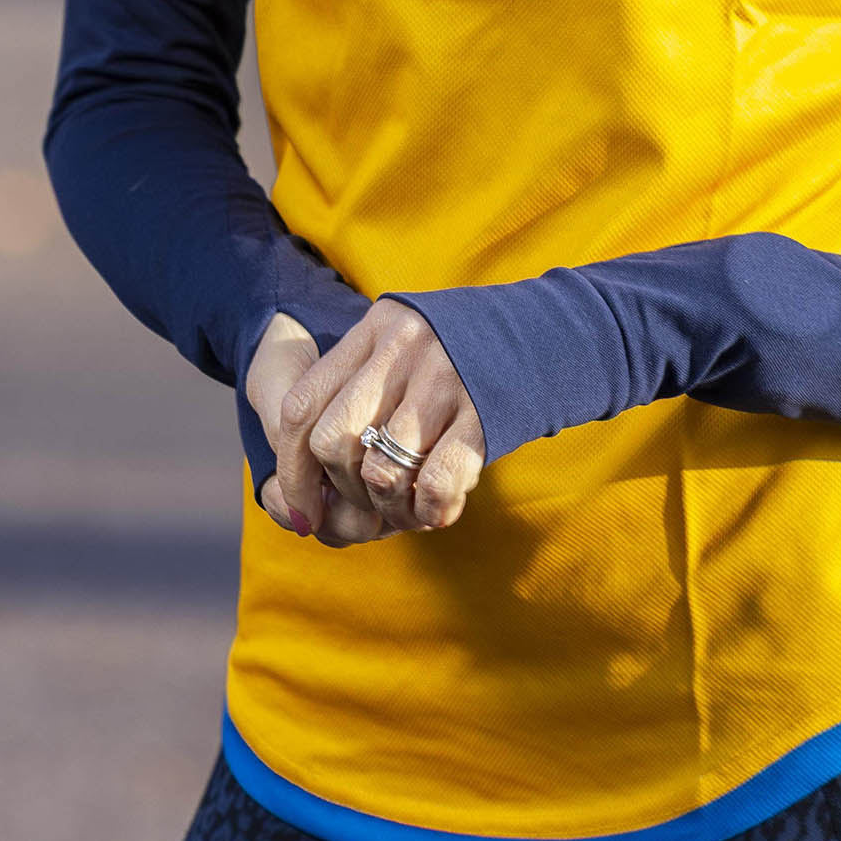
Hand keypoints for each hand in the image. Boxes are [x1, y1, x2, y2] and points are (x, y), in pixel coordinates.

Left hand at [244, 299, 482, 544]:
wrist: (549, 335)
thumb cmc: (459, 359)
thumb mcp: (404, 347)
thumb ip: (357, 390)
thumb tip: (302, 484)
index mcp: (376, 328)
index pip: (301, 405)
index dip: (292, 468)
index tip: (301, 509)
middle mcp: (404, 347)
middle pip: (334, 441)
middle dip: (343, 490)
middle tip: (369, 504)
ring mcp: (446, 377)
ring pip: (382, 470)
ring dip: (390, 508)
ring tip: (408, 511)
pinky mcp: (484, 412)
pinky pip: (435, 482)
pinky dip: (428, 510)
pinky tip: (436, 511)